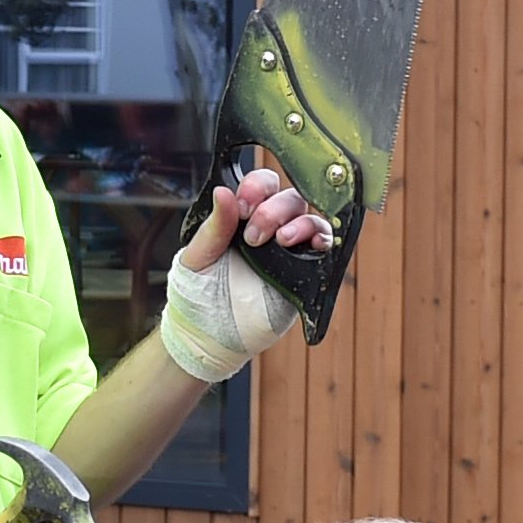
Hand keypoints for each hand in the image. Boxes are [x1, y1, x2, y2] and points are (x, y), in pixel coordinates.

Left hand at [158, 163, 323, 383]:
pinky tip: (314, 243)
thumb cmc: (198, 294)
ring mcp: (288, 252)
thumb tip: (222, 192)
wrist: (208, 336)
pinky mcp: (303, 274)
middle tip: (253, 235)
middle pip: (289, 199)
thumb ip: (214, 227)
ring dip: (301, 223)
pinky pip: (323, 250)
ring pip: (310, 219)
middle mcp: (270, 229)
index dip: (257, 188)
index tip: (243, 205)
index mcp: (242, 217)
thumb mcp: (198, 256)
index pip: (262, 186)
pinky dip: (324, 240)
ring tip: (281, 240)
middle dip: (274, 210)